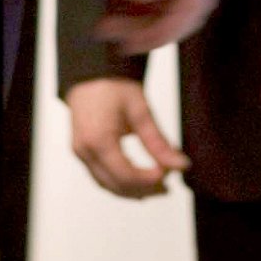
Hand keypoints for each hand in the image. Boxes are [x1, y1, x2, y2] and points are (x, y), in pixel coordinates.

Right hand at [65, 77, 188, 198]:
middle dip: (143, 189)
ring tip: (157, 185)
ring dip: (132, 190)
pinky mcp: (81, 152)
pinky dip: (120, 182)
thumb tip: (180, 165)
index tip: (168, 174)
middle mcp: (85, 151)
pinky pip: (100, 176)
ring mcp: (80, 153)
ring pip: (107, 185)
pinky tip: (138, 179)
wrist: (89, 71)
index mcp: (98, 140)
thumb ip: (158, 142)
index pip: (126, 175)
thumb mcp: (140, 110)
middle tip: (168, 185)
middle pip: (116, 185)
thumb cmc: (113, 85)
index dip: (148, 181)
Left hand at [73, 0, 217, 51]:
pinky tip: (101, 24)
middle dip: (154, 32)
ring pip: (155, 17)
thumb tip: (149, 1)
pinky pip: (136, 11)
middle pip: (180, 14)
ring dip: (134, 30)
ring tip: (102, 29)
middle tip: (122, 39)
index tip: (148, 34)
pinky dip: (122, 23)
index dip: (178, 22)